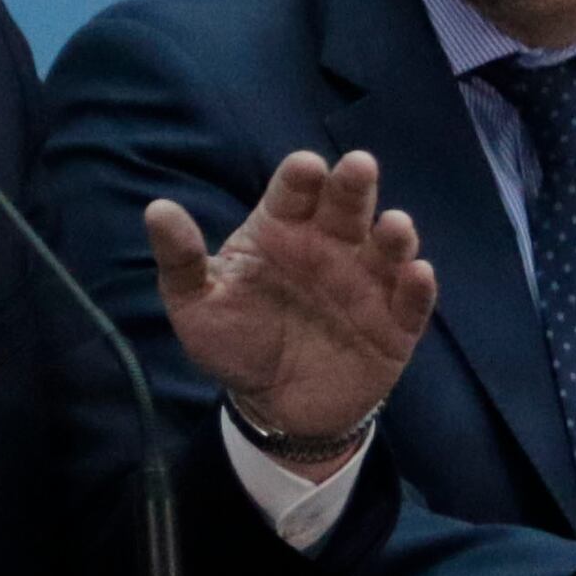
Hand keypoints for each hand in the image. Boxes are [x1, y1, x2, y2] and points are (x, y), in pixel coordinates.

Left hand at [145, 151, 438, 453]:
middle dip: (353, 186)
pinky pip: (411, 302)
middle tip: (359, 166)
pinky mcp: (394, 326)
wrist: (273, 408)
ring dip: (394, 234)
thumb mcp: (197, 307)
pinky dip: (418, 288)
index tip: (305, 168)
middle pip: (345, 207)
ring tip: (394, 226)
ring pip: (386, 248)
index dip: (301, 178)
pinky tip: (417, 275)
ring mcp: (366, 283)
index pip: (293, 193)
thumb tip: (157, 209)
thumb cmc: (235, 343)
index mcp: (281, 231)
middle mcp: (328, 246)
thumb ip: (181, 261)